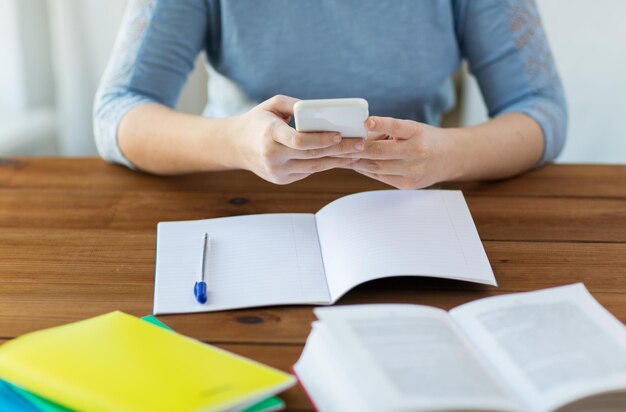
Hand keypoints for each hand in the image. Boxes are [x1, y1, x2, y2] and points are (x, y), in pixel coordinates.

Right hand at [229, 95, 363, 183]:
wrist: (236, 146)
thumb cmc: (259, 120)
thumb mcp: (272, 104)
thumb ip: (294, 104)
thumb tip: (321, 111)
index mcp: (269, 134)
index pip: (298, 140)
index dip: (321, 139)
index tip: (339, 134)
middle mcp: (272, 156)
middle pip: (312, 155)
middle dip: (339, 150)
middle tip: (360, 144)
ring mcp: (277, 171)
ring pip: (314, 167)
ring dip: (337, 160)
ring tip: (357, 152)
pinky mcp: (282, 180)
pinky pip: (309, 172)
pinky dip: (326, 165)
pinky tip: (342, 159)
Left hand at [339, 116, 454, 189]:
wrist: (449, 157)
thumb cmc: (424, 138)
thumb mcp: (410, 129)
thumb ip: (387, 132)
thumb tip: (357, 135)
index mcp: (417, 133)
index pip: (397, 127)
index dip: (381, 124)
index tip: (366, 121)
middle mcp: (417, 152)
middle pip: (380, 152)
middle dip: (357, 148)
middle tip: (339, 144)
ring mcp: (413, 171)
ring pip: (376, 167)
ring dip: (356, 161)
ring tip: (341, 155)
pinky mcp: (408, 184)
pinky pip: (380, 177)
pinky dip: (366, 170)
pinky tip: (355, 164)